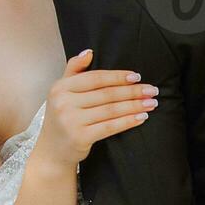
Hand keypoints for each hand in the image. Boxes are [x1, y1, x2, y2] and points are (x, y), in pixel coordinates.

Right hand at [35, 50, 158, 167]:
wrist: (52, 151)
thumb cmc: (61, 118)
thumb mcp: (62, 92)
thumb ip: (74, 70)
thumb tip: (89, 52)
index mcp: (60, 87)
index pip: (95, 78)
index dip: (118, 77)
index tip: (137, 77)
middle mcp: (64, 103)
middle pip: (106, 94)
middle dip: (133, 91)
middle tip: (152, 90)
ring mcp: (71, 120)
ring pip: (111, 110)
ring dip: (135, 105)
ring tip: (151, 103)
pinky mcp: (80, 137)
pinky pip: (110, 126)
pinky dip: (128, 121)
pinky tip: (141, 117)